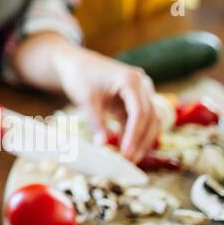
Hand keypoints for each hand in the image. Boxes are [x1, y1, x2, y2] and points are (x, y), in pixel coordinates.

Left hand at [55, 48, 160, 162]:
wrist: (74, 63)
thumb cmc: (79, 76)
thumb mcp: (85, 99)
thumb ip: (95, 122)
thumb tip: (102, 147)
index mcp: (130, 79)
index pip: (139, 111)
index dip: (134, 134)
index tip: (127, 152)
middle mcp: (141, 84)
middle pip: (149, 117)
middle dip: (141, 140)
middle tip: (130, 161)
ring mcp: (140, 91)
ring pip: (149, 119)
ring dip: (141, 139)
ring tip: (130, 158)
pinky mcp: (134, 100)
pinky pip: (139, 119)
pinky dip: (134, 133)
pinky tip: (125, 148)